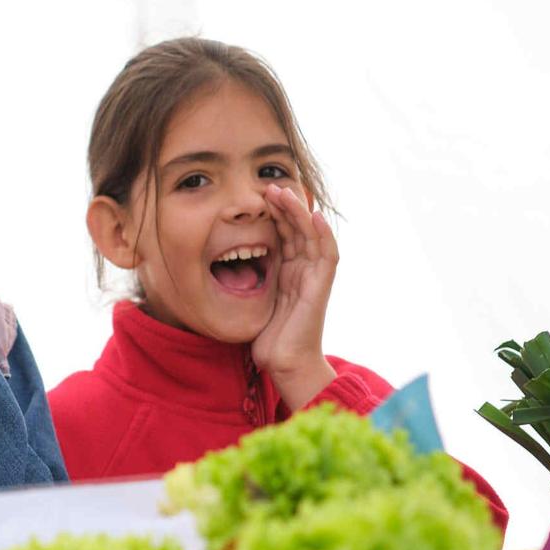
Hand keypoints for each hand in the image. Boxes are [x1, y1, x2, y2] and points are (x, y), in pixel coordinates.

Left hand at [252, 183, 339, 409]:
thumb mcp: (252, 302)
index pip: (283, 235)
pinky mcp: (321, 286)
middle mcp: (303, 271)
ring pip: (311, 235)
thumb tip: (222, 266)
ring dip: (299, 212)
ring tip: (284, 192)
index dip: (273, 215)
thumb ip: (247, 282)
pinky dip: (322, 234)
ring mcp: (314, 277)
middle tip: (268, 185)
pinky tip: (313, 216)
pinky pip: (327, 254)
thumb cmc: (267, 339)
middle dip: (284, 206)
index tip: (257, 196)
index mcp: (287, 272)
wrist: (284, 364)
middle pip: (297, 229)